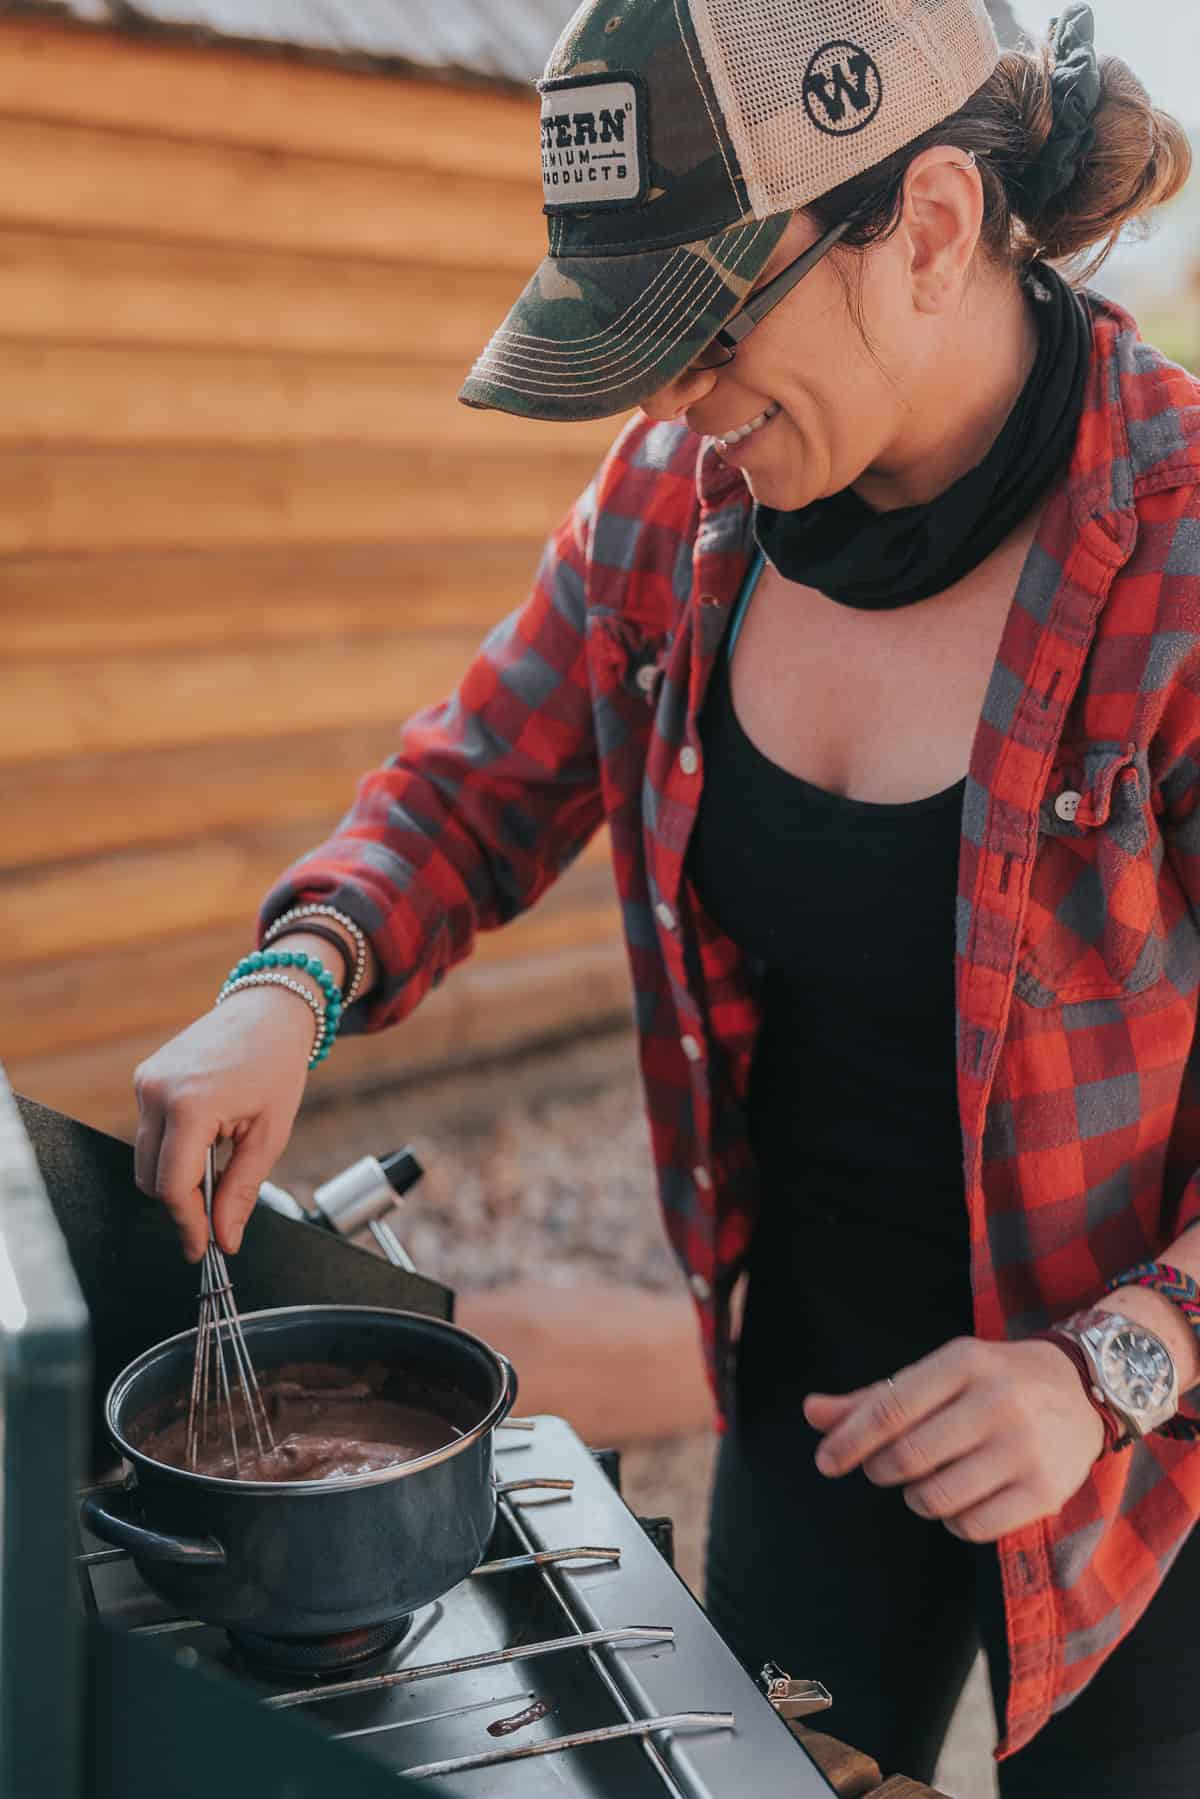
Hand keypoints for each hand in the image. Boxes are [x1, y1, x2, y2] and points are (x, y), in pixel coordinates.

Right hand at [133, 986, 313, 1261]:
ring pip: (145, 1158)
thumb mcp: (269, 1134)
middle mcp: (157, 1092)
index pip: (174, 1187)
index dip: (188, 1224)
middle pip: (152, 1178)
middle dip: (181, 1205)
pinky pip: (148, 1132)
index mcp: (191, 1105)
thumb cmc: (276, 1065)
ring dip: (175, 1176)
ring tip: (217, 1169)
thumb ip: (243, 1190)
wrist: (268, 1010)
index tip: (202, 1249)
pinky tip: (205, 1141)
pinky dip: (172, 1149)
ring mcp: (145, 1082)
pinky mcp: (143, 1077)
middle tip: (215, 1219)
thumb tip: (225, 1238)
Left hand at [803, 1336, 1107, 1541]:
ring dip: (915, 1497)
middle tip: (884, 1468)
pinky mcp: (1045, 1492)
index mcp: (963, 1362)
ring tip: (926, 1481)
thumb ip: (875, 1397)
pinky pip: (972, 1528)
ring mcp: (1024, 1449)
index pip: (890, 1406)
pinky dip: (952, 1522)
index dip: (849, 1439)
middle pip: (907, 1457)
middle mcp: (996, 1402)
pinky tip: (961, 1500)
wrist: (1082, 1389)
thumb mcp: (938, 1374)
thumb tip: (812, 1413)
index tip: (825, 1462)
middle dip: (880, 1469)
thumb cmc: (991, 1382)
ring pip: (935, 1497)